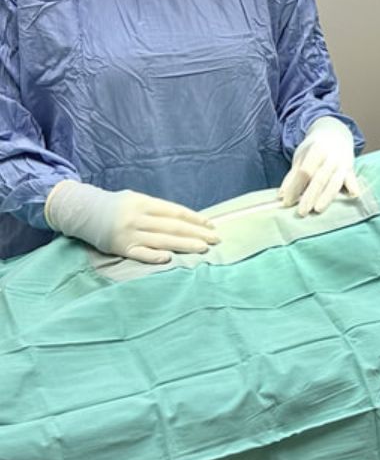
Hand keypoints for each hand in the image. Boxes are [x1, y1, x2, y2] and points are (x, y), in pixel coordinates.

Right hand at [45, 181, 218, 263]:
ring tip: (203, 249)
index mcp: (144, 203)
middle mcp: (138, 217)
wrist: (82, 211)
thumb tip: (186, 221)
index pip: (176, 212)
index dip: (195, 219)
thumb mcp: (137, 200)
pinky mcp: (119, 248)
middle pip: (173, 226)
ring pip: (162, 240)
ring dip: (184, 245)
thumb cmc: (117, 206)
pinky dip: (154, 256)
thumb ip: (158, 210)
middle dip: (197, 233)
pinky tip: (169, 259)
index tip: (212, 226)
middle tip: (216, 240)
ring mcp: (128, 233)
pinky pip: (139, 253)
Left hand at [280, 117, 360, 216]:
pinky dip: (353, 187)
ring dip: (327, 197)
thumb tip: (282, 196)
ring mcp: (343, 163)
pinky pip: (352, 179)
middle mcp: (331, 157)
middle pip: (319, 179)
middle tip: (301, 212)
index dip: (295, 187)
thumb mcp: (301, 156)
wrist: (335, 133)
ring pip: (335, 183)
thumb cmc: (314, 148)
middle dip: (310, 196)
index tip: (287, 202)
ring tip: (317, 210)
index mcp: (316, 150)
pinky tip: (353, 195)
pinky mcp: (351, 169)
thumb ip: (292, 176)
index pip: (304, 172)